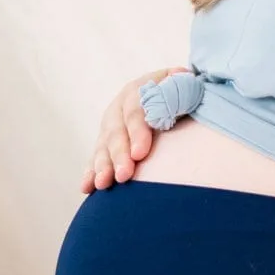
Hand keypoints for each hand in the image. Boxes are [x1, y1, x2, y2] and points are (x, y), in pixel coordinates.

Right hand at [83, 66, 189, 191]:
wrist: (178, 97)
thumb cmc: (188, 95)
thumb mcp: (187, 86)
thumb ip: (179, 89)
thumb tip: (172, 90)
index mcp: (141, 89)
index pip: (136, 109)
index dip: (137, 131)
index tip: (139, 154)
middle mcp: (121, 106)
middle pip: (116, 131)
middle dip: (119, 155)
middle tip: (124, 175)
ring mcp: (112, 125)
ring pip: (104, 146)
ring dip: (102, 166)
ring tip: (104, 184)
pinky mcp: (106, 143)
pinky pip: (96, 158)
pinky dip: (91, 173)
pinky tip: (87, 187)